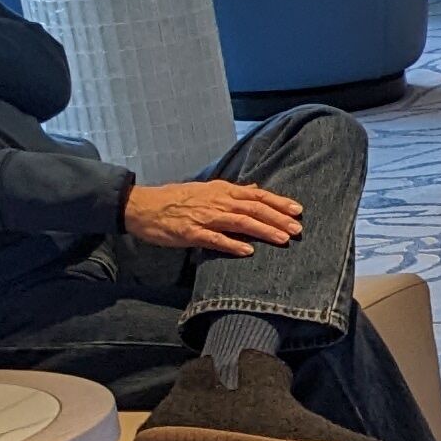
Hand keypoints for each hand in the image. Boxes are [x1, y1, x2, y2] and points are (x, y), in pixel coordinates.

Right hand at [123, 178, 304, 254]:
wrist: (143, 205)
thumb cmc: (177, 198)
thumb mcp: (207, 189)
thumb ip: (232, 191)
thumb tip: (256, 189)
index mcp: (222, 191)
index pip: (256, 195)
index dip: (278, 202)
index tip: (298, 210)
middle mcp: (217, 202)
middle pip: (253, 209)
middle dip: (278, 218)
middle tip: (297, 229)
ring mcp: (204, 217)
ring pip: (240, 222)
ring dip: (263, 231)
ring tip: (282, 239)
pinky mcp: (191, 233)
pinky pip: (215, 239)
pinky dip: (232, 245)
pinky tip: (248, 251)